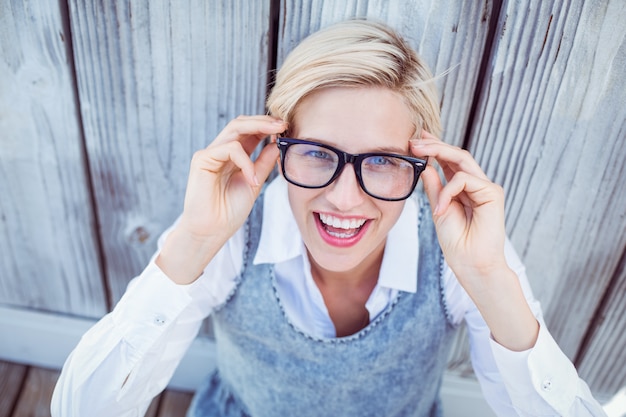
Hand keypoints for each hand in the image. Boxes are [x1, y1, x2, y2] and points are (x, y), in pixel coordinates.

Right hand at [157, 115, 285, 283]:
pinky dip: (246, 161)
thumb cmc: (229, 212)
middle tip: (284, 123)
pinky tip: (253, 178)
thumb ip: (263, 163)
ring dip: (259, 128)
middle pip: (241, 123)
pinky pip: (229, 149)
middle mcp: (219, 151)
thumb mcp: (254, 183)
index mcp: (232, 157)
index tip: (287, 127)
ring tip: (278, 134)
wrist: (211, 232)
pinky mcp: (201, 159)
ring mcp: (209, 153)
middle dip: (264, 120)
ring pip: (235, 128)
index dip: (267, 126)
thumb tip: (277, 144)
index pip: (249, 132)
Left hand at [410, 131, 506, 283]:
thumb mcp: (438, 209)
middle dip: (433, 144)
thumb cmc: (457, 241)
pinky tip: (440, 208)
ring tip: (417, 153)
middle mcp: (476, 184)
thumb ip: (433, 187)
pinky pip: (464, 179)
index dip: (434, 147)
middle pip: (456, 154)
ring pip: (462, 159)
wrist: (471, 264)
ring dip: (437, 152)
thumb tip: (425, 166)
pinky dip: (447, 190)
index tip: (415, 140)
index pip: (449, 161)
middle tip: (413, 140)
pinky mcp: (492, 193)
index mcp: (463, 188)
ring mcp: (486, 187)